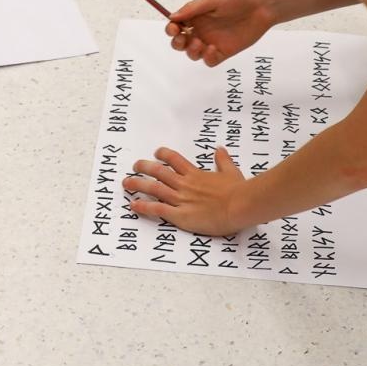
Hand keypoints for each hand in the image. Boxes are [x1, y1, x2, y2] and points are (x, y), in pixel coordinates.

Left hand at [124, 147, 251, 237]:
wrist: (239, 205)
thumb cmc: (237, 191)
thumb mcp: (231, 171)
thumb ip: (223, 160)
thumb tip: (220, 149)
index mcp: (195, 174)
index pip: (174, 160)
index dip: (163, 155)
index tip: (156, 153)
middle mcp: (184, 184)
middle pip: (158, 172)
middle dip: (144, 167)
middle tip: (135, 166)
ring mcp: (181, 199)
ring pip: (154, 189)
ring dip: (138, 185)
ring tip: (127, 183)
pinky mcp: (181, 215)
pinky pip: (158, 209)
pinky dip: (144, 207)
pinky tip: (133, 205)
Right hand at [166, 0, 274, 66]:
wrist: (262, 6)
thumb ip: (192, 9)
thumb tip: (172, 17)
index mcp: (196, 16)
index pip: (177, 26)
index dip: (171, 29)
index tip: (174, 28)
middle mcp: (202, 30)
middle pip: (181, 43)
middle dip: (177, 43)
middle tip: (182, 38)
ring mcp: (212, 42)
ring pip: (193, 54)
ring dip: (191, 51)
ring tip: (200, 43)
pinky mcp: (224, 52)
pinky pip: (209, 61)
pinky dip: (207, 58)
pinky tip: (213, 49)